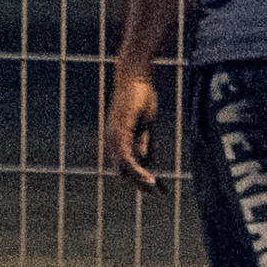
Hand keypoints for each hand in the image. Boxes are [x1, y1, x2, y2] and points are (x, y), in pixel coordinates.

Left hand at [102, 66, 166, 191]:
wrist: (136, 76)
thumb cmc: (141, 96)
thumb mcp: (145, 124)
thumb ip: (143, 141)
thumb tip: (143, 159)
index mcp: (117, 137)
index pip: (123, 164)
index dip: (137, 177)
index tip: (152, 186)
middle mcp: (112, 138)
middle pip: (122, 168)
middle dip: (138, 182)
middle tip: (153, 191)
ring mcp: (114, 133)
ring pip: (123, 164)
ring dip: (138, 178)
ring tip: (152, 186)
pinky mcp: (121, 128)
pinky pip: (125, 153)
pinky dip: (135, 166)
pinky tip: (146, 174)